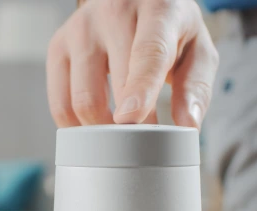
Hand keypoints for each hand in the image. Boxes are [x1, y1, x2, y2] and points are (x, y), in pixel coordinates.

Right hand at [46, 0, 217, 128]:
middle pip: (114, 84)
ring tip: (122, 138)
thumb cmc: (170, 29)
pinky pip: (60, 103)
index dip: (140, 88)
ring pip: (83, 100)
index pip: (148, 52)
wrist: (134, 0)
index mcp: (157, 10)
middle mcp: (113, 13)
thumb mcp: (198, 49)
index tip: (132, 118)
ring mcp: (80, 30)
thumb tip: (187, 125)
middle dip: (130, 127)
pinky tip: (96, 128)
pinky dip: (77, 126)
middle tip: (145, 148)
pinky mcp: (58, 47)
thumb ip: (196, 87)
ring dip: (103, 130)